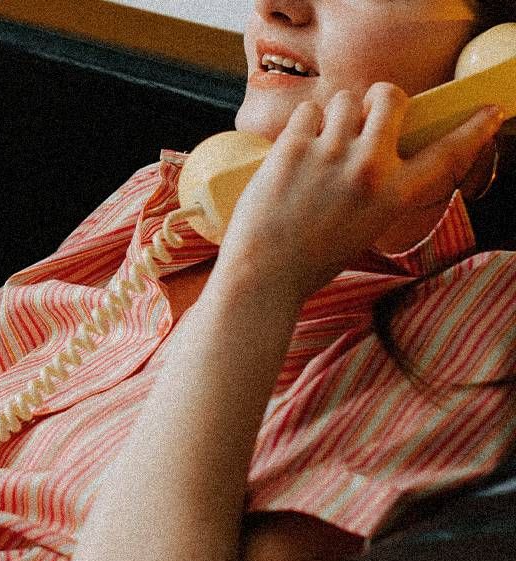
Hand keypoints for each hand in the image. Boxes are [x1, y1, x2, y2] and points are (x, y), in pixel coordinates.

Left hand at [216, 82, 503, 302]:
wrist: (263, 274)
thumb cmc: (310, 258)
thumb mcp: (366, 225)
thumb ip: (380, 188)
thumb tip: (376, 146)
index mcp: (394, 196)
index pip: (446, 154)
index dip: (472, 130)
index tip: (488, 113)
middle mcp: (370, 170)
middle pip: (390, 96)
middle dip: (378, 99)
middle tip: (363, 116)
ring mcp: (331, 154)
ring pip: (345, 98)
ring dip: (335, 114)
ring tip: (320, 144)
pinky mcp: (293, 148)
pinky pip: (307, 111)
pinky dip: (302, 125)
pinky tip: (293, 152)